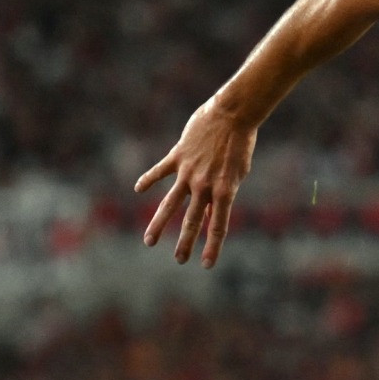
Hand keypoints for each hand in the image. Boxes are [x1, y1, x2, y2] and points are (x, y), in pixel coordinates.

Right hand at [136, 98, 258, 266]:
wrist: (233, 114)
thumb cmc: (240, 146)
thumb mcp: (237, 174)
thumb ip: (221, 195)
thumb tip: (208, 215)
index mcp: (225, 191)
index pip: (218, 225)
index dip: (213, 246)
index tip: (207, 264)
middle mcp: (205, 185)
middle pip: (191, 220)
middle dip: (184, 242)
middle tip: (179, 261)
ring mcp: (188, 171)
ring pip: (170, 203)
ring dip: (158, 224)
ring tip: (149, 241)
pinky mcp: (177, 156)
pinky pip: (159, 172)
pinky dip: (148, 179)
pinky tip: (138, 190)